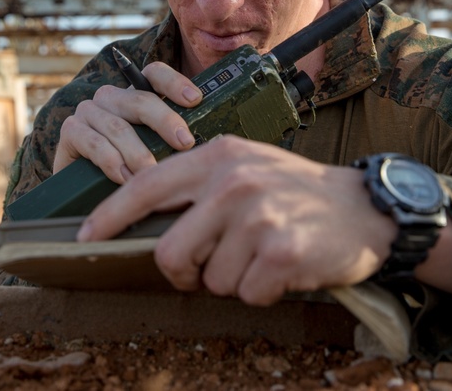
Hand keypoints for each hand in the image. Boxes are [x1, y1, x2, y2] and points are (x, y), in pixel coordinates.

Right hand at [53, 60, 203, 182]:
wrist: (82, 190)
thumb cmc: (128, 168)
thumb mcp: (153, 150)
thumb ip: (172, 142)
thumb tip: (208, 149)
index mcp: (134, 95)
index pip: (154, 74)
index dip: (175, 83)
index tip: (196, 100)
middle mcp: (110, 97)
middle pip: (141, 99)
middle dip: (165, 121)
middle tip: (185, 143)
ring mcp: (88, 111)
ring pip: (118, 126)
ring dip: (138, 152)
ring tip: (152, 173)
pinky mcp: (70, 131)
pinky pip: (94, 143)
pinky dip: (111, 161)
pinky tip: (124, 178)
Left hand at [77, 135, 397, 304]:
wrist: (366, 209)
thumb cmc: (297, 191)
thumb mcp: (246, 166)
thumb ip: (200, 185)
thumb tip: (147, 223)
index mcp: (218, 157)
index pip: (146, 186)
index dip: (109, 215)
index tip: (85, 236)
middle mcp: (233, 183)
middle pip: (170, 252)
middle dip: (184, 273)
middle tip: (207, 270)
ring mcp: (257, 217)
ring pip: (211, 279)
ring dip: (234, 279)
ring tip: (263, 254)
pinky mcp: (281, 252)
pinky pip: (247, 294)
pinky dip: (263, 291)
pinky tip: (285, 267)